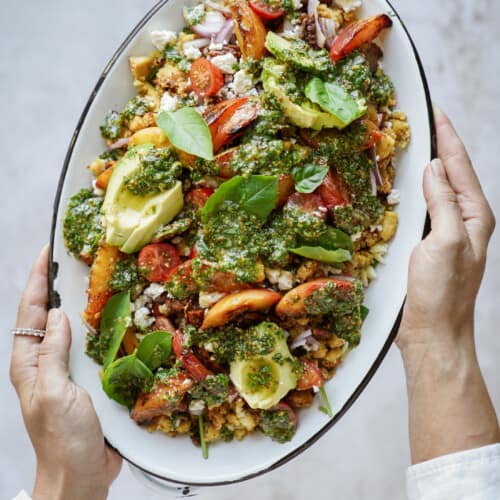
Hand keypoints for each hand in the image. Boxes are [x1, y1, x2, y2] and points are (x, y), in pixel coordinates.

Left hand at [10, 246, 121, 499]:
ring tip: (90, 282)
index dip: (37, 282)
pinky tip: (110, 319)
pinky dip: (96, 328)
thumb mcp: (55, 392)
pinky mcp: (85, 379)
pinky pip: (88, 346)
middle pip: (46, 317)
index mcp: (29, 365)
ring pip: (68, 329)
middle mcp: (44, 363)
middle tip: (71, 261)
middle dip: (54, 287)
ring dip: (76, 305)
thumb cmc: (64, 439)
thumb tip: (56, 314)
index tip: (48, 254)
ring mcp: (65, 371)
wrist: (80, 474)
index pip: (29, 314)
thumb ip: (53, 353)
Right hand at [397, 106, 494, 348]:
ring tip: (412, 144)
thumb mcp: (444, 242)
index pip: (460, 167)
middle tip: (421, 121)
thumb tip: (433, 168)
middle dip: (438, 145)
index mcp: (474, 216)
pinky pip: (422, 207)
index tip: (436, 111)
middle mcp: (462, 220)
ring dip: (425, 166)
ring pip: (436, 190)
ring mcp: (445, 232)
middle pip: (450, 174)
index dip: (447, 138)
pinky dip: (413, 190)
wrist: (432, 332)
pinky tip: (403, 185)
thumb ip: (443, 203)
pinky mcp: (427, 244)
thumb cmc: (442, 293)